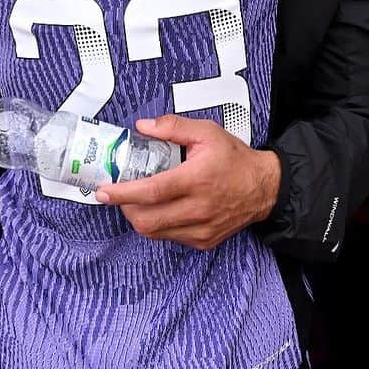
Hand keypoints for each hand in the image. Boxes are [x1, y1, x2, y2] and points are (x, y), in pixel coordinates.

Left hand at [94, 115, 281, 249]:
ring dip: (139, 217)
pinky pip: (169, 237)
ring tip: (138, 200)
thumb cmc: (235, 159)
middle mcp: (198, 208)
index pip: (152, 191)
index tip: (103, 191)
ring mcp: (201, 229)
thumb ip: (173, 127)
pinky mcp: (204, 241)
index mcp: (197, 179)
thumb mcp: (207, 132)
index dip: (123, 193)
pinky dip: (158, 224)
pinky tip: (161, 209)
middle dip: (125, 208)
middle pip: (147, 219)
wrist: (264, 188)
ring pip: (155, 232)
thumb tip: (143, 127)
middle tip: (119, 193)